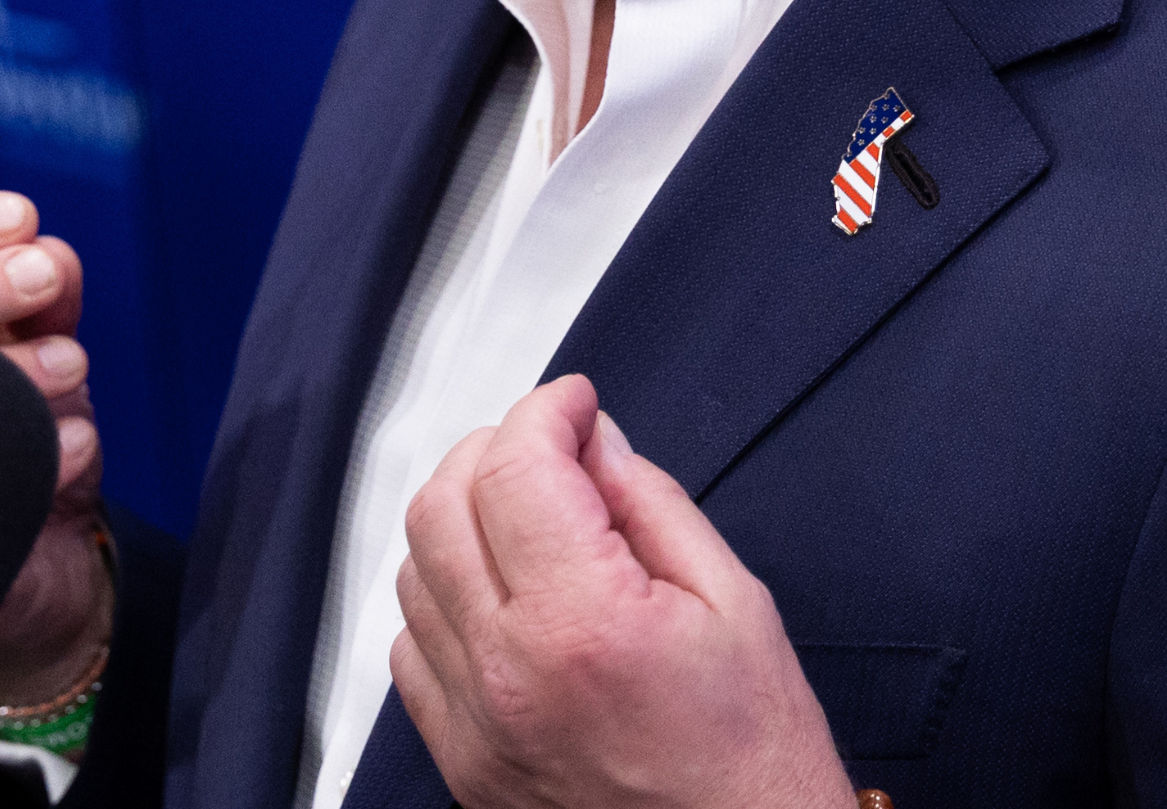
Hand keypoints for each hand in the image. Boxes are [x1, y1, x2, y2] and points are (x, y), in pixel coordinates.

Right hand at [0, 191, 111, 702]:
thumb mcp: (38, 350)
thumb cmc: (22, 438)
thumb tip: (49, 253)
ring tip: (71, 368)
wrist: (46, 566)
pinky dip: (44, 455)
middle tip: (44, 273)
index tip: (19, 214)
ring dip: (10, 370)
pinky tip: (72, 451)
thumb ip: (39, 297)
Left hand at [392, 375, 854, 808]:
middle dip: (496, 450)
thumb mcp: (735, 602)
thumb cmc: (754, 757)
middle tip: (555, 448)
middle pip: (443, 506)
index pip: (517, 468)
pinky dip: (444, 600)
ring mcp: (475, 724)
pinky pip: (411, 647)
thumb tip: (594, 442)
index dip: (547, 411)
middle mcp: (509, 672)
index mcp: (585, 623)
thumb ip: (652, 505)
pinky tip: (504, 597)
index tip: (578, 404)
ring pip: (415, 570)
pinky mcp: (463, 763)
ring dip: (464, 520)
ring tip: (532, 520)